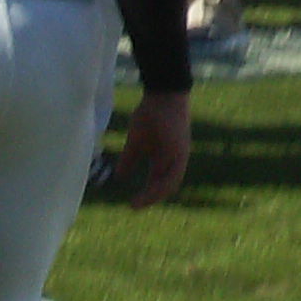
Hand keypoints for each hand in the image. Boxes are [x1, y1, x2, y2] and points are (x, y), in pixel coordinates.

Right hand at [112, 89, 190, 208]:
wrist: (161, 94)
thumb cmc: (150, 115)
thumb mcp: (135, 141)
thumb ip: (129, 159)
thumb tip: (118, 177)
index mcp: (164, 159)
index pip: (157, 182)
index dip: (146, 194)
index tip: (131, 203)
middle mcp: (174, 160)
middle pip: (165, 187)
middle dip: (150, 199)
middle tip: (134, 206)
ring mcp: (180, 156)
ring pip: (171, 183)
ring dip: (156, 194)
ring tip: (140, 202)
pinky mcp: (181, 150)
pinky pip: (175, 173)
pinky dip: (163, 183)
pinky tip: (151, 189)